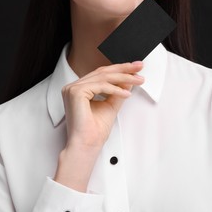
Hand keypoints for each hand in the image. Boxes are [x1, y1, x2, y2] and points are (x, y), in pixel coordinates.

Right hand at [54, 61, 143, 191]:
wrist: (87, 145)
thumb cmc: (95, 131)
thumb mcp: (111, 105)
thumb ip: (118, 91)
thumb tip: (129, 79)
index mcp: (79, 89)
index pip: (101, 74)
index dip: (119, 69)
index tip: (135, 69)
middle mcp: (73, 87)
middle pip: (102, 72)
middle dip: (124, 69)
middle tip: (139, 67)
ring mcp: (72, 89)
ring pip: (103, 77)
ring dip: (124, 78)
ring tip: (138, 80)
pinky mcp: (76, 92)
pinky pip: (101, 86)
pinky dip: (116, 89)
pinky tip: (127, 93)